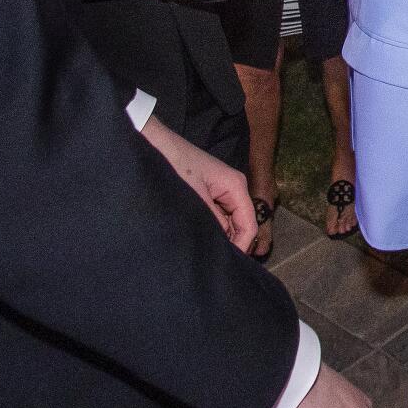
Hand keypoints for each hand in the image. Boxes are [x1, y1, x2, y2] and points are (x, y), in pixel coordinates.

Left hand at [138, 116, 256, 249]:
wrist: (158, 144)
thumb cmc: (176, 165)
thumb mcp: (195, 197)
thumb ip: (214, 221)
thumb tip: (225, 244)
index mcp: (236, 186)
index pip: (249, 224)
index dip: (242, 246)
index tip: (227, 263)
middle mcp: (235, 188)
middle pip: (243, 224)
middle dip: (233, 242)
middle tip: (215, 260)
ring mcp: (225, 190)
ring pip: (232, 222)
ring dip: (223, 236)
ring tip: (208, 251)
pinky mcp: (213, 193)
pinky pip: (221, 216)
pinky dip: (216, 228)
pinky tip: (204, 236)